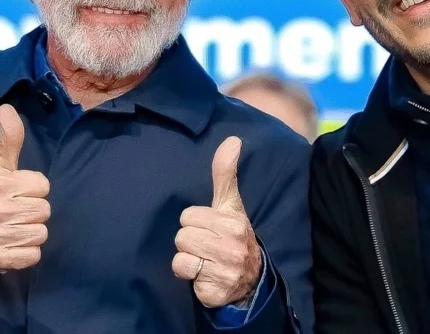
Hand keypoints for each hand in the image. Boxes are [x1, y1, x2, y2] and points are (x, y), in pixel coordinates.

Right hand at [0, 104, 50, 276]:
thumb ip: (9, 139)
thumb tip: (7, 108)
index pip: (43, 186)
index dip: (33, 189)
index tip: (17, 192)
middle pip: (44, 210)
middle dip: (33, 211)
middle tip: (14, 211)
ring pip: (41, 233)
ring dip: (30, 232)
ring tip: (12, 227)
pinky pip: (33, 256)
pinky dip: (26, 253)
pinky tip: (11, 245)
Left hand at [172, 136, 262, 307]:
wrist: (249, 279)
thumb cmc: (232, 235)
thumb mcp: (230, 204)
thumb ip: (225, 173)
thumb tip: (233, 140)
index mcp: (232, 221)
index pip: (189, 216)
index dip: (195, 222)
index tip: (210, 228)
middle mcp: (231, 245)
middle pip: (182, 235)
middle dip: (191, 241)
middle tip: (207, 246)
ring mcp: (225, 270)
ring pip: (181, 255)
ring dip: (189, 259)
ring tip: (205, 260)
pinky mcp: (214, 290)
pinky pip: (184, 273)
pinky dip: (190, 276)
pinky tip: (204, 275)